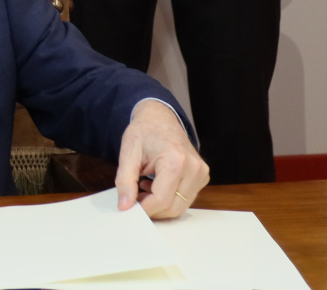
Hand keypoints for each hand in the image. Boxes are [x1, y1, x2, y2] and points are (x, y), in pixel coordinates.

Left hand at [116, 99, 208, 218]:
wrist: (159, 118)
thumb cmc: (144, 132)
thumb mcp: (128, 153)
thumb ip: (125, 181)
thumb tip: (124, 206)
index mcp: (176, 161)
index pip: (162, 199)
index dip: (144, 208)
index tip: (129, 207)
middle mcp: (194, 169)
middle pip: (173, 207)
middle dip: (152, 208)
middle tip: (134, 197)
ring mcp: (201, 173)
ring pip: (180, 206)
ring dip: (160, 204)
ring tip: (144, 186)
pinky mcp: (202, 177)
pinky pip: (185, 198)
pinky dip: (169, 198)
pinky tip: (155, 184)